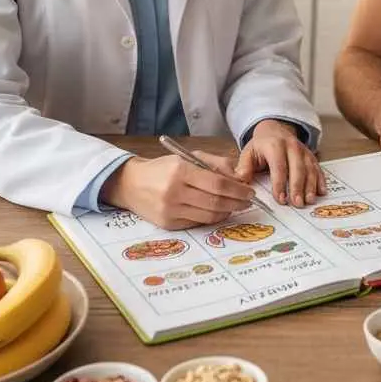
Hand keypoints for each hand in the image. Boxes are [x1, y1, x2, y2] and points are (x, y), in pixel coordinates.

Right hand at [100, 153, 255, 228]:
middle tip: (248, 201)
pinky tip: (218, 211)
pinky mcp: (168, 224)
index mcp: (180, 170)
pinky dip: (212, 218)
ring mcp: (170, 210)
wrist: (131, 184)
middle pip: (216, 202)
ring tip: (235, 206)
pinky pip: (197, 222)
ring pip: (209, 215)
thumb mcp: (188, 157)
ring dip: (227, 212)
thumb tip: (240, 178)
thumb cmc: (163, 168)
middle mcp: (174, 191)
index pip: (218, 184)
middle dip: (237, 203)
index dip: (238, 190)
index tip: (250, 191)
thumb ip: (216, 164)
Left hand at [235, 120, 326, 207]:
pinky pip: (317, 168)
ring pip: (309, 169)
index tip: (280, 199)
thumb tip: (240, 181)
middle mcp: (291, 146)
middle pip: (297, 168)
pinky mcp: (311, 156)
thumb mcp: (248, 153)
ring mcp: (303, 150)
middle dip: (298, 187)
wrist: (274, 129)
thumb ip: (244, 167)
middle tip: (297, 203)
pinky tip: (321, 192)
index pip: (278, 166)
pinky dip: (320, 180)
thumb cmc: (260, 145)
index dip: (280, 183)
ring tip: (309, 201)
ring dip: (310, 186)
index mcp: (274, 145)